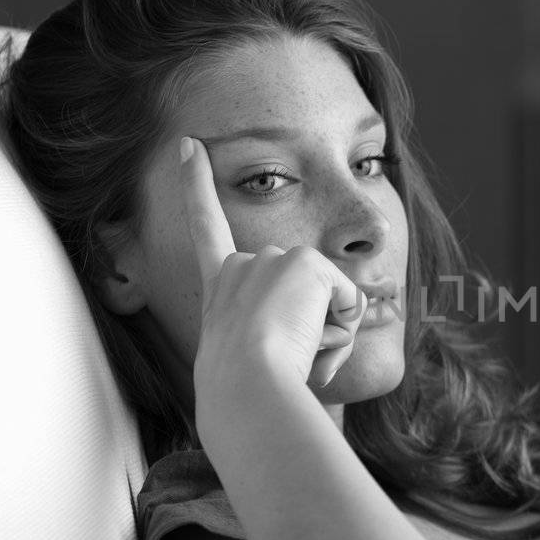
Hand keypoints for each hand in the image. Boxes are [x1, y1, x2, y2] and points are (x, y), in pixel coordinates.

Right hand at [179, 135, 367, 427]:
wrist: (245, 389)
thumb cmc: (249, 396)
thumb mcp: (260, 367)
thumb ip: (287, 340)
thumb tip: (332, 335)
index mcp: (220, 288)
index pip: (206, 228)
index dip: (194, 183)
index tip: (188, 144)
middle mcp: (242, 266)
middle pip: (306, 289)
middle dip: (311, 325)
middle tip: (279, 358)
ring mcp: (274, 260)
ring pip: (330, 299)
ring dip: (327, 333)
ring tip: (292, 353)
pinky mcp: (306, 264)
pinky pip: (350, 302)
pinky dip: (342, 329)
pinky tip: (310, 340)